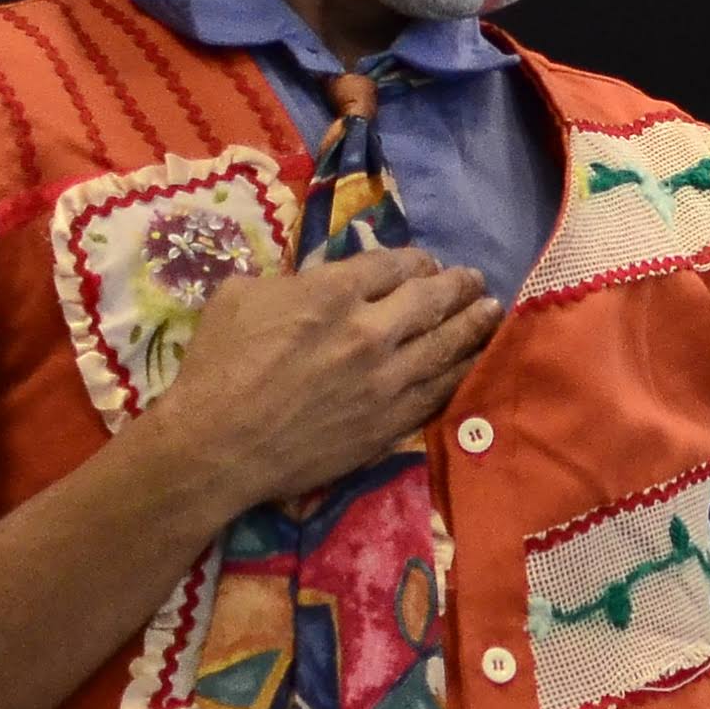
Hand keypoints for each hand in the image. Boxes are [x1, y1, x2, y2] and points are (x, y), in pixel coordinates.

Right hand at [140, 246, 497, 504]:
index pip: (395, 265)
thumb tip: (316, 281)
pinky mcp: (390, 422)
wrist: (216, 446)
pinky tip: (476, 361)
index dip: (415, 262)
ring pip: (448, 345)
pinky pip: (440, 392)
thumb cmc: (216, 367)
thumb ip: (291, 282)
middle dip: (458, 286)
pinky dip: (463, 372)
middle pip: (433, 299)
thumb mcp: (241, 297)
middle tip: (474, 281)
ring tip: (493, 311)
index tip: (425, 265)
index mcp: (333, 292)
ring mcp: (387, 380)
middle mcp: (371, 331)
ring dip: (475, 324)